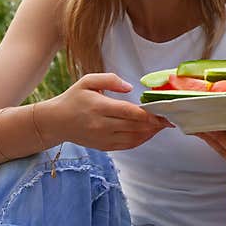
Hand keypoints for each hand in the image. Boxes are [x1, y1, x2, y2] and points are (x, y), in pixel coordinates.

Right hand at [42, 73, 172, 150]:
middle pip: (136, 127)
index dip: (150, 114)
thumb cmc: (74, 98)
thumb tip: (130, 87)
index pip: (131, 113)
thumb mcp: (87, 81)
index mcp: (99, 107)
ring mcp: (103, 138)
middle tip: (170, 117)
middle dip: (155, 123)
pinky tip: (149, 132)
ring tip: (162, 125)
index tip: (164, 111)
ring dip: (151, 133)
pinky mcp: (103, 146)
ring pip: (134, 138)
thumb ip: (110, 79)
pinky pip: (127, 145)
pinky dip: (141, 140)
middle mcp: (102, 125)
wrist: (55, 122)